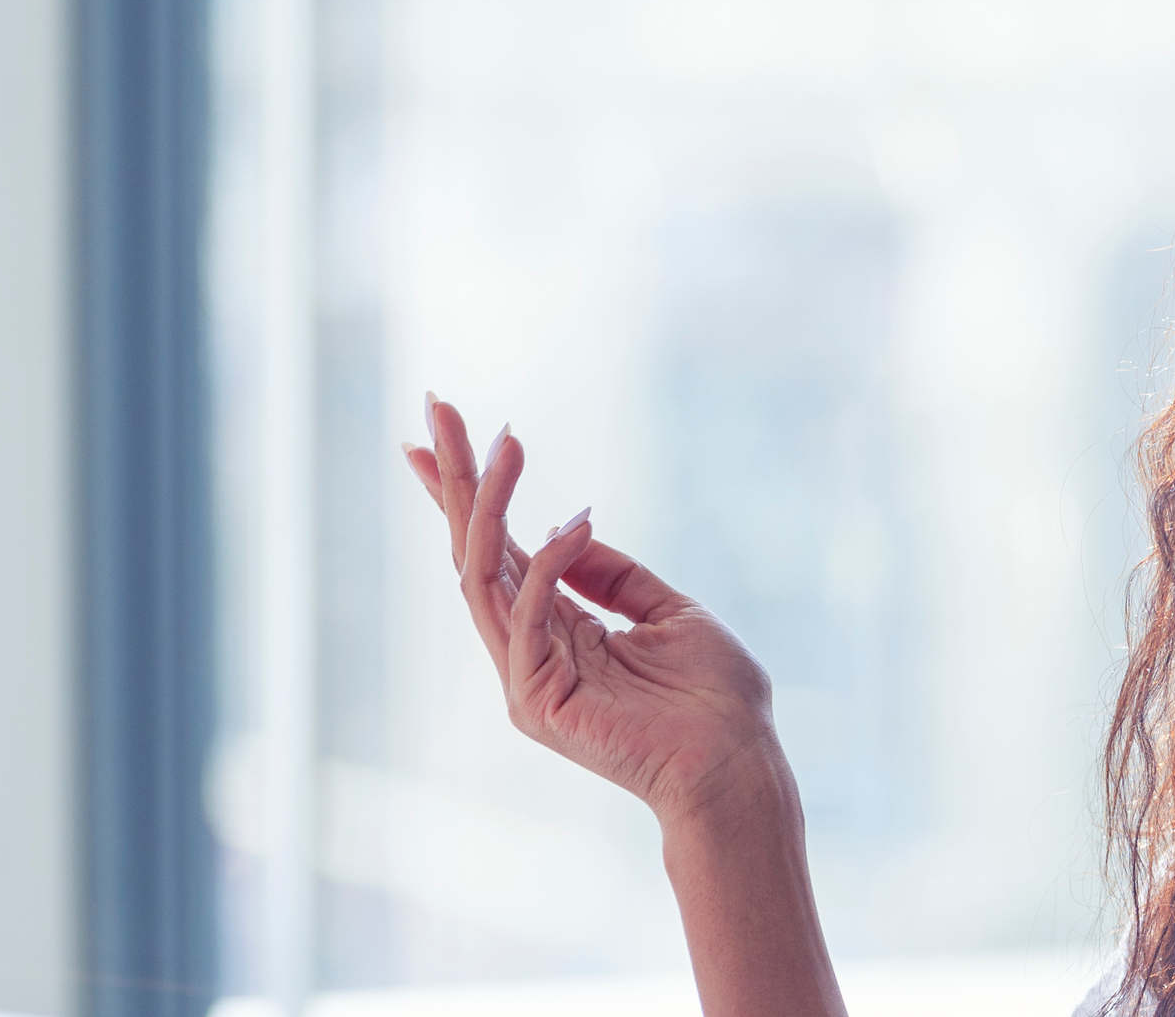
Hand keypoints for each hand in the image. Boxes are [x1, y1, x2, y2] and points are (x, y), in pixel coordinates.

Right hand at [405, 395, 784, 820]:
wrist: (738, 767)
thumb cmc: (716, 699)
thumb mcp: (669, 613)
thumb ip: (614, 575)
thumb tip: (569, 523)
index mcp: (557, 626)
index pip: (499, 548)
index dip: (469, 490)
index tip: (442, 428)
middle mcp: (529, 647)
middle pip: (474, 550)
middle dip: (453, 478)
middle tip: (437, 408)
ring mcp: (526, 675)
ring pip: (481, 576)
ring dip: (486, 504)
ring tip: (501, 444)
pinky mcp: (537, 700)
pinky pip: (527, 617)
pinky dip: (547, 565)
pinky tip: (573, 521)